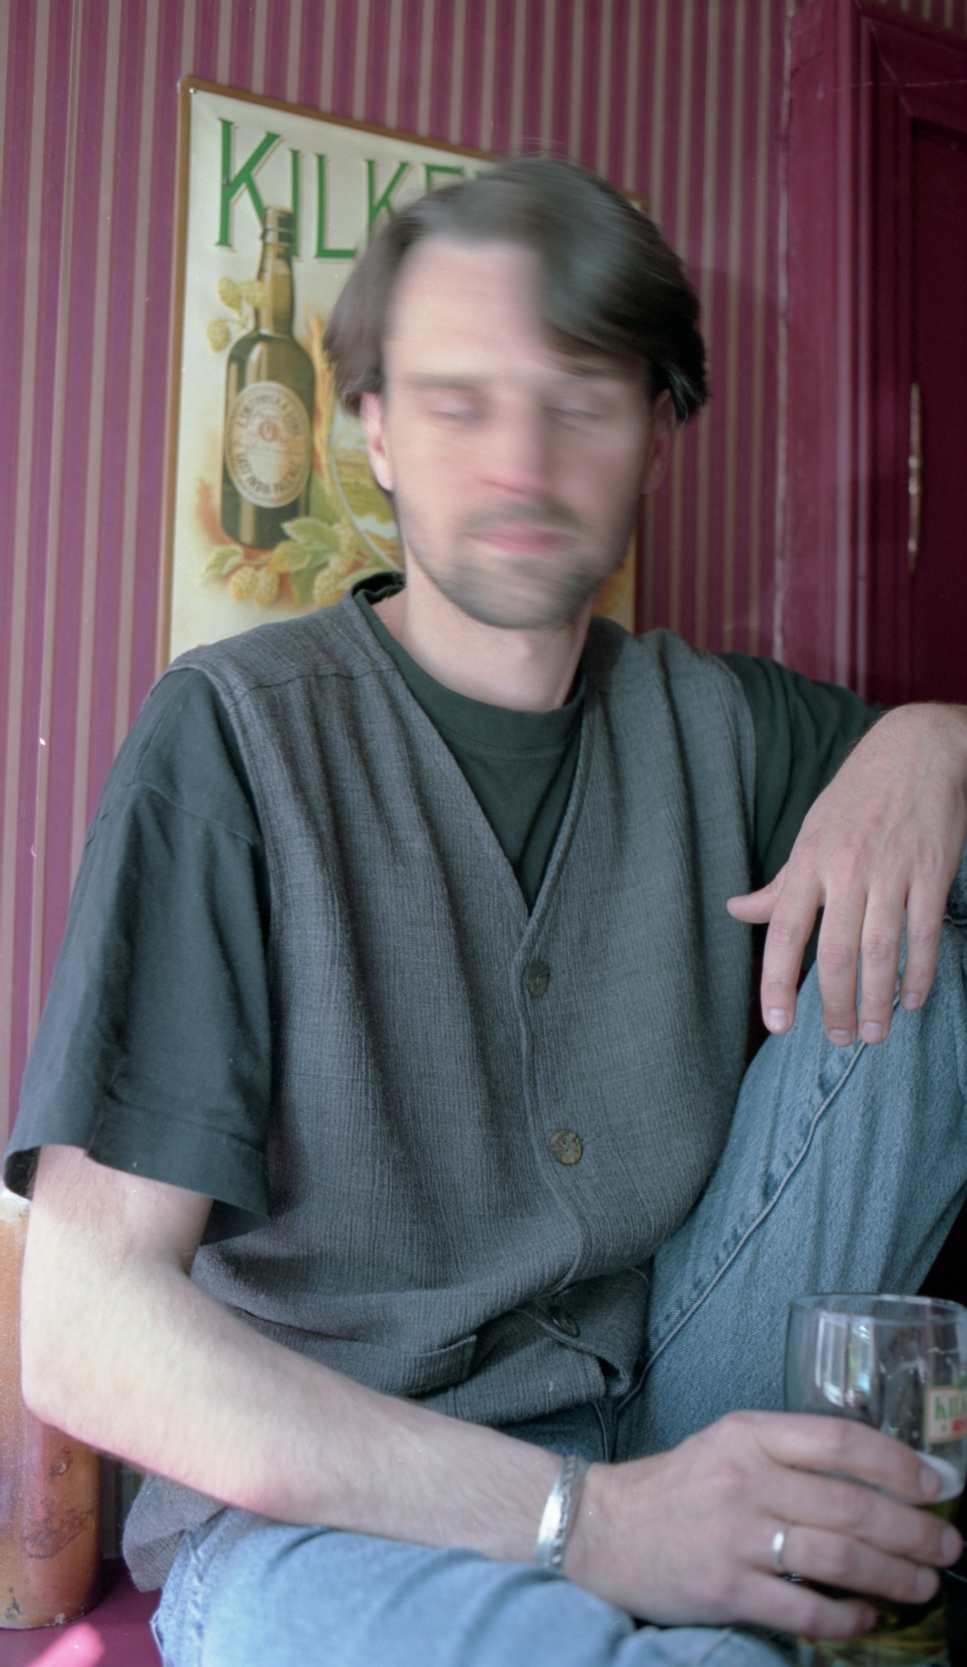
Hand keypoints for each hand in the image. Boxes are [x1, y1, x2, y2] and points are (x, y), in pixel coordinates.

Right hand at [565, 1410, 961, 1632]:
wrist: (602, 1528)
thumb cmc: (676, 1486)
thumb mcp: (728, 1444)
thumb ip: (788, 1452)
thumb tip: (873, 1477)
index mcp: (749, 1432)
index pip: (840, 1440)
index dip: (898, 1463)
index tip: (936, 1484)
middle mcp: (745, 1478)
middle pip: (852, 1505)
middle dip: (914, 1530)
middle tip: (948, 1544)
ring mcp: (736, 1536)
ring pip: (839, 1558)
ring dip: (894, 1575)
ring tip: (923, 1584)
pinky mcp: (726, 1589)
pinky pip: (805, 1610)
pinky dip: (847, 1617)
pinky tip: (867, 1617)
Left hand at [727, 704, 966, 1043]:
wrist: (919, 750)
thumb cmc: (856, 798)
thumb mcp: (810, 835)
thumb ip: (779, 884)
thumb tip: (736, 912)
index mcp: (809, 860)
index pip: (785, 932)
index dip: (777, 982)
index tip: (776, 1024)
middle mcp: (846, 867)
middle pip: (835, 952)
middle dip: (835, 1005)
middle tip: (838, 1040)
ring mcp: (891, 869)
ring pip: (880, 949)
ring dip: (877, 1000)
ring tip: (874, 1034)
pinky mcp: (932, 870)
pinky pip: (924, 932)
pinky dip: (919, 972)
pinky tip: (911, 999)